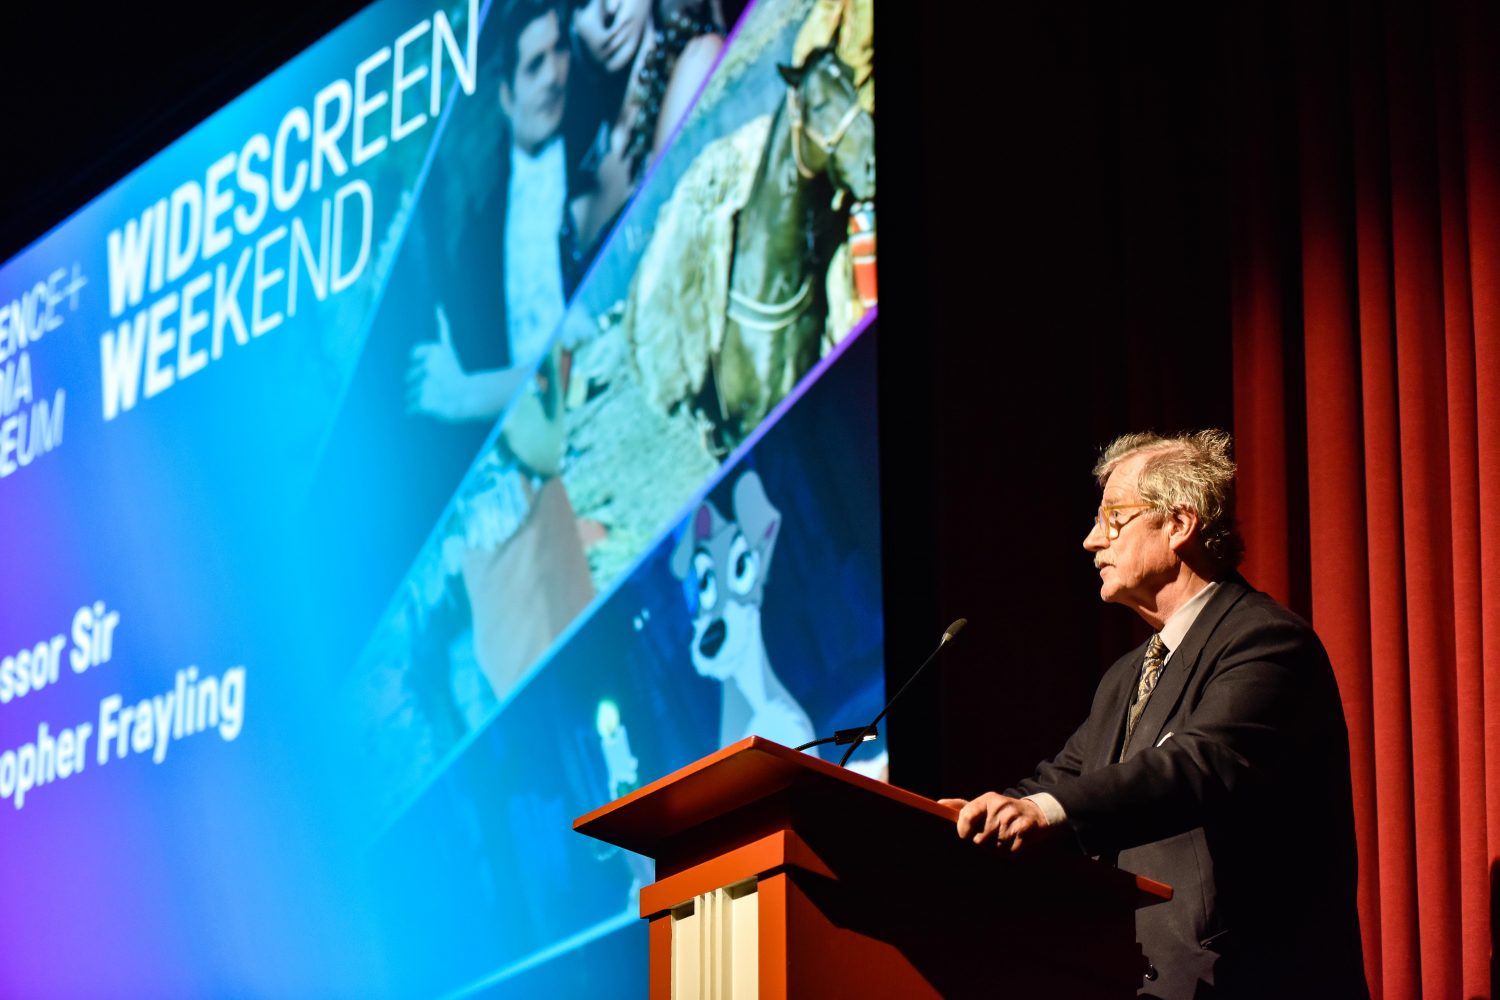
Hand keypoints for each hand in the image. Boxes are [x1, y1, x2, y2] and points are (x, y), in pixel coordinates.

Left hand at [407, 304, 473, 420]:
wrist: (470, 398)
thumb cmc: (457, 373)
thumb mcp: (448, 349)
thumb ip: (441, 327)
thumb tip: (438, 306)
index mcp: (433, 351)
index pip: (414, 356)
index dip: (423, 365)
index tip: (434, 369)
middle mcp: (428, 366)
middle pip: (410, 377)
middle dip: (421, 382)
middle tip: (438, 384)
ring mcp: (426, 384)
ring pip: (410, 392)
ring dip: (421, 396)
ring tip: (437, 396)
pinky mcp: (424, 401)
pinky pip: (411, 407)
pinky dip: (417, 410)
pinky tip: (430, 407)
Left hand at [938, 792, 1048, 852]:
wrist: (1035, 813)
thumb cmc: (1002, 812)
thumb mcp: (984, 805)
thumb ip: (962, 807)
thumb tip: (939, 804)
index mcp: (987, 800)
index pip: (966, 817)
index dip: (963, 832)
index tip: (966, 836)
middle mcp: (999, 806)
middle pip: (979, 839)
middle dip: (984, 844)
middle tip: (991, 838)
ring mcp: (1013, 817)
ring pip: (995, 848)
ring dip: (998, 849)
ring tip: (1004, 839)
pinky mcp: (1025, 828)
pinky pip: (1011, 851)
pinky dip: (1011, 851)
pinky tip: (1014, 842)